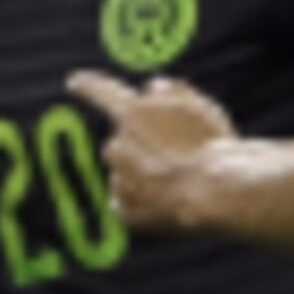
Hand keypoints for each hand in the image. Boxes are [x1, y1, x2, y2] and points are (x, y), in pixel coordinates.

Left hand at [67, 70, 235, 231]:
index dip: (87, 85)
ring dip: (143, 175)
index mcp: (133, 114)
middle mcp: (117, 145)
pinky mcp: (125, 211)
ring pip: (125, 174)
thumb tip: (152, 88)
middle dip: (139, 149)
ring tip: (179, 181)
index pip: (101, 92)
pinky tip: (170, 200)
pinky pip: (129, 202)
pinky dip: (145, 202)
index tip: (74, 82)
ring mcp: (119, 181)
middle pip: (120, 142)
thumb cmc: (213, 146)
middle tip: (174, 156)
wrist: (219, 194)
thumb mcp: (202, 107)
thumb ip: (174, 92)